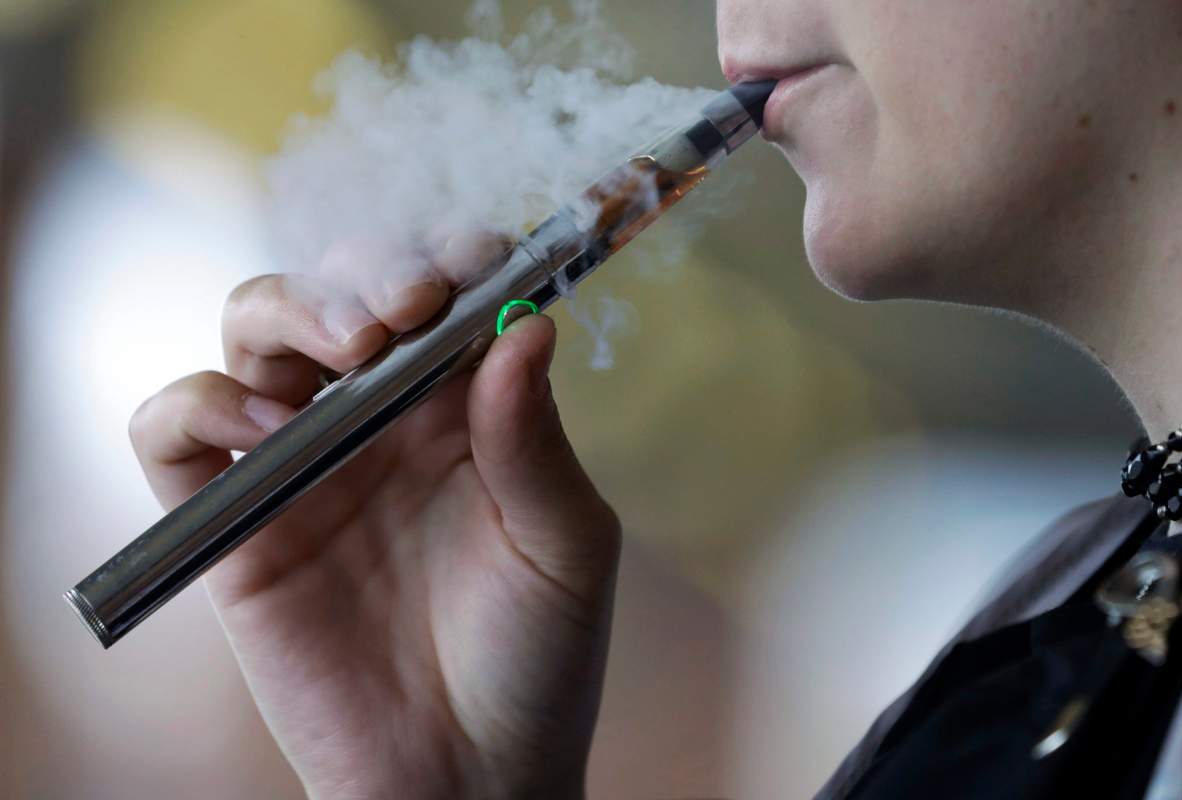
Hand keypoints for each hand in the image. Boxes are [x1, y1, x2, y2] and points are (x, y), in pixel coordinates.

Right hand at [129, 235, 621, 798]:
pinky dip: (195, 403)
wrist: (463, 778)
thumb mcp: (562, 547)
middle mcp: (379, 419)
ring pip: (253, 333)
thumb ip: (534, 440)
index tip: (466, 262)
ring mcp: (303, 463)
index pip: (441, 294)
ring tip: (342, 354)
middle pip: (339, 291)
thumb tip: (525, 327)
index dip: (447, 257)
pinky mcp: (236, 522)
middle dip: (363, 272)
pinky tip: (258, 424)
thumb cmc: (535, 662)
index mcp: (464, 410)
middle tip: (403, 309)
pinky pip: (173, 432)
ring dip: (284, 311)